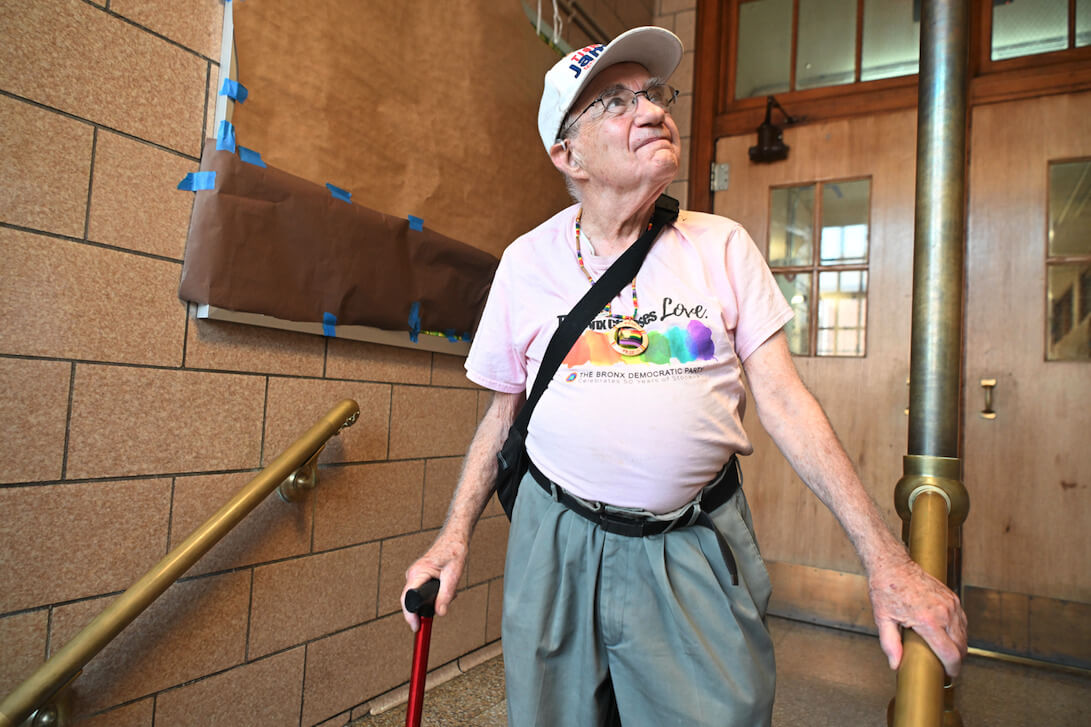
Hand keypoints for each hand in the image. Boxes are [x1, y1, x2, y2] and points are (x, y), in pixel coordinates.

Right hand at [400, 533, 467, 631]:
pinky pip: (424, 592)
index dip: (410, 616)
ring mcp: (416, 575)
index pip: (407, 599)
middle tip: (437, 615)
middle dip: (425, 610)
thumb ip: (446, 595)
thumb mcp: (453, 575)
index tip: (416, 627)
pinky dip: (435, 596)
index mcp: (417, 573)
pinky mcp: (422, 576)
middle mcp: (413, 574)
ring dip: (432, 602)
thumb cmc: (454, 549)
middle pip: (412, 601)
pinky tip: (447, 590)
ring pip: (419, 598)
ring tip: (448, 595)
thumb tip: (440, 612)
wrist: (456, 537)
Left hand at [868, 552, 967, 675]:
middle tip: (947, 667)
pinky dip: (959, 632)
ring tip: (948, 653)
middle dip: (957, 660)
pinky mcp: (952, 597)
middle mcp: (943, 613)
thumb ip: (890, 644)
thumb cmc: (886, 589)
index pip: (950, 654)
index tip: (950, 675)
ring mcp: (950, 604)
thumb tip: (895, 664)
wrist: (893, 565)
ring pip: (964, 634)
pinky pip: (962, 621)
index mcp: (927, 621)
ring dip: (959, 646)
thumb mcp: (883, 619)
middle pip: (961, 646)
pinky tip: (950, 636)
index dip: (953, 669)